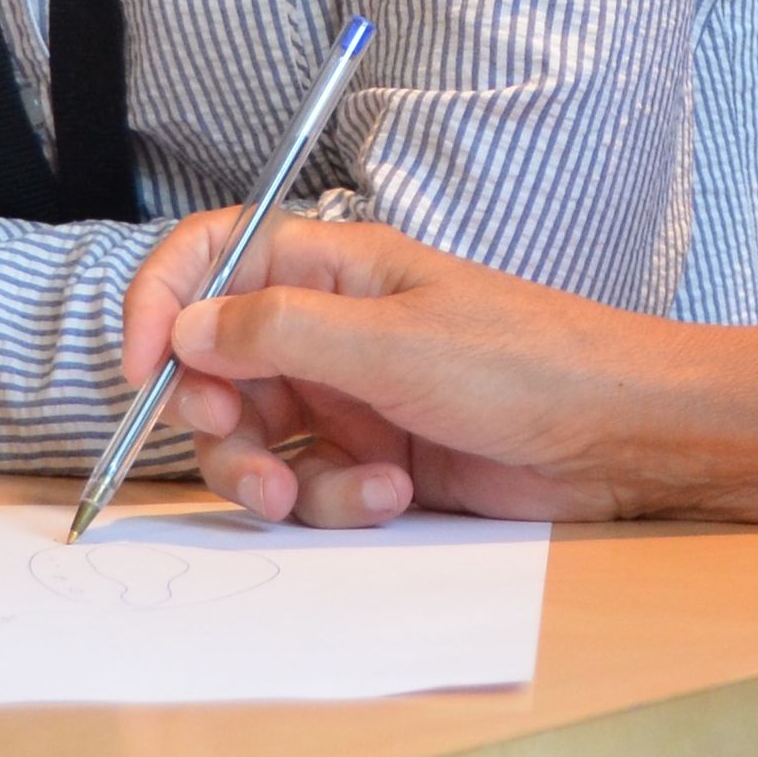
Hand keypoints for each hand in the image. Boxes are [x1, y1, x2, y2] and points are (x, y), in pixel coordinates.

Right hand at [115, 215, 683, 527]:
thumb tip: (184, 327)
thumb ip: (278, 332)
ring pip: (256, 441)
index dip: (161, 304)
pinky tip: (392, 496)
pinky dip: (334, 500)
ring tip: (323, 495)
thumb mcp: (392, 341)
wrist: (619, 437)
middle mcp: (332, 327)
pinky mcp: (374, 460)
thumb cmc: (526, 362)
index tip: (139, 369)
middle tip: (246, 451)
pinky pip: (310, 486)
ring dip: (275, 477)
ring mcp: (352, 396)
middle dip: (217, 421)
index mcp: (334, 266)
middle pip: (215, 367)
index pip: (213, 256)